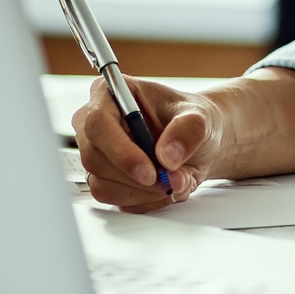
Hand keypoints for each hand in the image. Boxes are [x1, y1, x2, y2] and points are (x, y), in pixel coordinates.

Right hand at [73, 76, 224, 211]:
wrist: (199, 145)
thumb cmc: (192, 122)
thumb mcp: (200, 118)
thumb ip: (188, 131)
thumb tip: (167, 156)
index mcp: (110, 94)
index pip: (98, 123)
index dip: (120, 151)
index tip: (149, 172)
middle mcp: (96, 123)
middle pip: (94, 157)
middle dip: (135, 177)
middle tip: (170, 180)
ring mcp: (96, 153)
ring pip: (102, 183)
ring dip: (143, 190)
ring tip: (174, 179)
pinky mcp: (103, 178)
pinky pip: (113, 198)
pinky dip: (143, 199)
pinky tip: (163, 188)